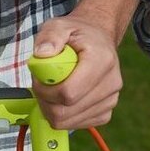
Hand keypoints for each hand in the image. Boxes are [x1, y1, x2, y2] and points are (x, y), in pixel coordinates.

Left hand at [31, 13, 123, 129]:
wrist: (98, 41)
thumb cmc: (75, 35)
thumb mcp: (58, 26)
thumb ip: (49, 37)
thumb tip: (42, 54)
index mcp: (102, 60)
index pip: (68, 93)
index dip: (45, 91)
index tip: (38, 79)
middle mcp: (111, 83)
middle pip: (65, 112)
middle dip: (45, 101)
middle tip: (42, 85)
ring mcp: (111, 100)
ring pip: (68, 122)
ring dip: (51, 108)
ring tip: (53, 88)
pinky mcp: (106, 112)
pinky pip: (75, 124)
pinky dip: (63, 115)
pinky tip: (63, 97)